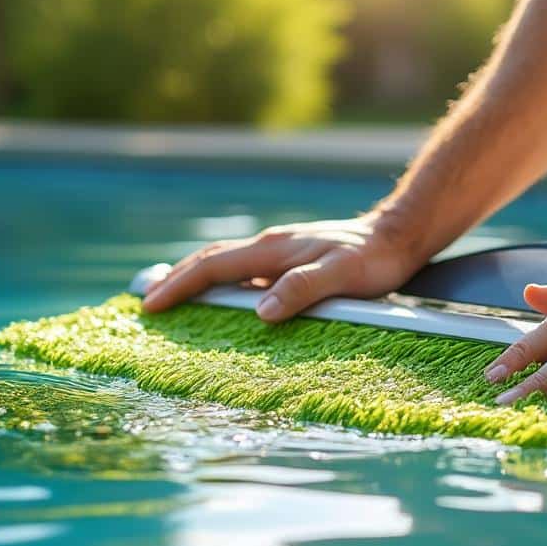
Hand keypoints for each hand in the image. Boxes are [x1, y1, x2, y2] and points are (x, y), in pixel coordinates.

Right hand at [141, 214, 426, 321]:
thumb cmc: (375, 259)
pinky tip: (223, 301)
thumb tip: (262, 311)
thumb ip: (303, 289)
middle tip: (147, 302)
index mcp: (273, 249)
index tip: (152, 304)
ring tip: (171, 299)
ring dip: (195, 280)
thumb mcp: (343, 276)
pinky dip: (222, 284)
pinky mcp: (290, 261)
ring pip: (225, 264)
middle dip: (175, 280)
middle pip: (210, 261)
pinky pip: (244, 272)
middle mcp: (270, 247)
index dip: (181, 285)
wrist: (399, 235)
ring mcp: (279, 253)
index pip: (214, 266)